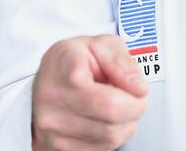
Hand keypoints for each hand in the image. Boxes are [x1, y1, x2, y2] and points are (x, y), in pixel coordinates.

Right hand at [32, 34, 148, 150]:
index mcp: (67, 77)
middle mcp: (53, 109)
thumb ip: (123, 64)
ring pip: (109, 141)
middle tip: (134, 97)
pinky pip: (98, 149)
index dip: (133, 99)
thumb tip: (140, 89)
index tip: (139, 89)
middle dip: (134, 111)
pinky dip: (109, 135)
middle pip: (112, 126)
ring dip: (124, 125)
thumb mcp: (102, 45)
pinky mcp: (52, 149)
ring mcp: (50, 133)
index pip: (110, 103)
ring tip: (117, 105)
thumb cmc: (72, 58)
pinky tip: (103, 118)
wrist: (45, 75)